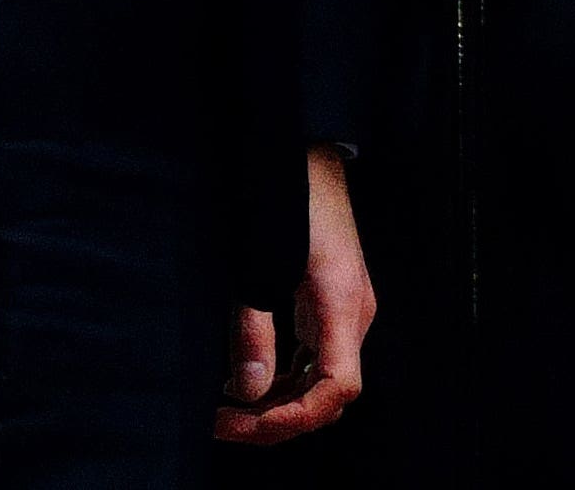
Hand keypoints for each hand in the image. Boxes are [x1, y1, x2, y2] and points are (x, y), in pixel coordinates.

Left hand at [214, 147, 372, 444]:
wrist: (305, 152)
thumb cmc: (284, 198)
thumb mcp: (257, 263)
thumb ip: (253, 330)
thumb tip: (247, 392)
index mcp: (342, 305)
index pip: (336, 390)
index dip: (293, 418)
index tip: (244, 423)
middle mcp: (353, 314)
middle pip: (328, 395)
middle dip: (277, 419)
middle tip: (220, 422)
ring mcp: (345, 310)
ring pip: (321, 381)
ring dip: (278, 403)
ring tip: (227, 408)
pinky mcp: (331, 303)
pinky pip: (315, 359)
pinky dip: (285, 379)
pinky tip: (248, 380)